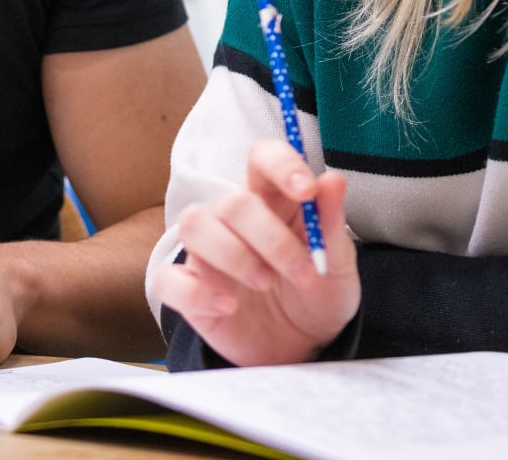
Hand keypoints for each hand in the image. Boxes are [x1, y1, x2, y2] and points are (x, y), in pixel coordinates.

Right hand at [155, 138, 358, 366]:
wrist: (304, 349)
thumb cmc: (318, 297)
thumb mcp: (339, 266)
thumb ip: (330, 224)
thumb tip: (333, 179)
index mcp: (274, 201)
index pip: (262, 157)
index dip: (280, 163)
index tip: (305, 190)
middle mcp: (234, 220)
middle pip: (232, 201)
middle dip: (271, 239)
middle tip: (303, 275)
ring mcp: (206, 253)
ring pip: (193, 225)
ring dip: (233, 255)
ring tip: (264, 284)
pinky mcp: (187, 289)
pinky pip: (168, 278)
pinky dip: (195, 292)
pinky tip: (227, 307)